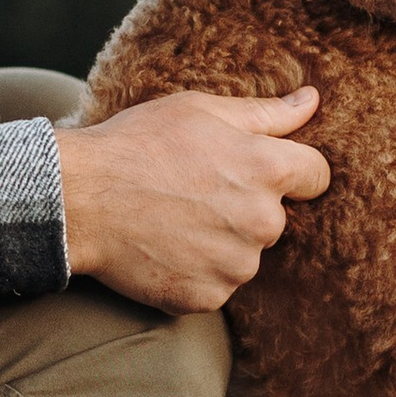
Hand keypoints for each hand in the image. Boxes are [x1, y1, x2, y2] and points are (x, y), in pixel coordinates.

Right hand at [53, 89, 327, 314]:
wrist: (79, 199)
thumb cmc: (137, 144)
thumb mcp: (200, 110)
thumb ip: (266, 112)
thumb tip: (312, 99)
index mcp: (268, 169)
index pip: (316, 176)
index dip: (291, 170)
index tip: (255, 170)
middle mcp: (263, 222)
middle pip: (275, 218)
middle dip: (246, 206)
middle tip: (193, 191)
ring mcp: (236, 266)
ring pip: (244, 254)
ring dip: (221, 242)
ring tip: (173, 219)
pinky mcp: (208, 298)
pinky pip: (215, 284)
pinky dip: (195, 271)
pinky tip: (163, 248)